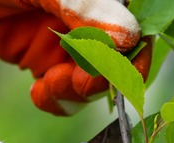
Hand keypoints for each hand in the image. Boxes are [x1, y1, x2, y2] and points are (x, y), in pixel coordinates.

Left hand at [0, 0, 150, 115]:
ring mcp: (69, 46)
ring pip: (92, 84)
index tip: (119, 72)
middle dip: (100, 80)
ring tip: (50, 84)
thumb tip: (128, 37)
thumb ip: (84, 8)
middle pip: (117, 65)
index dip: (133, 57)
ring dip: (77, 93)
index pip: (133, 31)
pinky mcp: (46, 65)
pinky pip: (65, 95)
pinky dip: (57, 102)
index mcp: (99, 1)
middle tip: (76, 82)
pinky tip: (40, 92)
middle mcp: (89, 23)